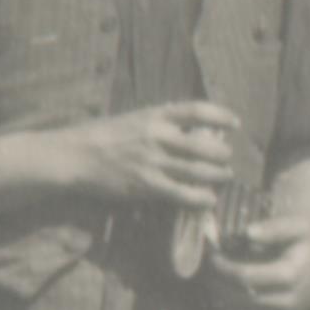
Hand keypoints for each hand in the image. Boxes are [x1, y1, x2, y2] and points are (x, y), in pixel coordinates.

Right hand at [83, 100, 246, 216]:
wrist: (74, 155)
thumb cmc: (103, 136)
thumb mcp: (133, 119)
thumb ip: (160, 124)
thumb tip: (193, 131)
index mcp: (154, 115)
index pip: (196, 110)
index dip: (220, 115)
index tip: (235, 122)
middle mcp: (157, 136)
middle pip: (204, 145)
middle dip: (223, 154)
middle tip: (228, 158)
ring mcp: (152, 161)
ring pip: (198, 170)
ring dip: (217, 175)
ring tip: (224, 177)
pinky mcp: (146, 185)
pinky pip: (182, 193)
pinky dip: (200, 198)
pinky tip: (208, 199)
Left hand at [200, 206, 309, 309]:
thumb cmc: (309, 241)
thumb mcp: (298, 226)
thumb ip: (275, 228)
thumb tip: (248, 233)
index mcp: (292, 274)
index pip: (247, 277)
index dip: (224, 268)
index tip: (212, 257)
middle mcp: (289, 299)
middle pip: (241, 297)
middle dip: (219, 283)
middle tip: (206, 270)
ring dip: (222, 297)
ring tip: (211, 280)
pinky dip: (232, 307)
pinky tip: (224, 293)